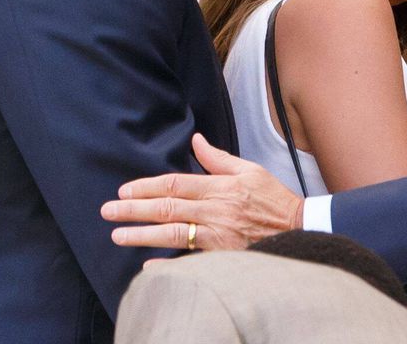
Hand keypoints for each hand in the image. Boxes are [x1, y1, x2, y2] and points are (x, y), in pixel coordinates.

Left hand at [100, 133, 303, 249]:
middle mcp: (216, 210)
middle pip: (167, 208)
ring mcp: (219, 235)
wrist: (299, 228)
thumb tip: (196, 140)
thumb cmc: (273, 198)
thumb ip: (218, 158)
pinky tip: (147, 266)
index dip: (147, 187)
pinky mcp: (223, 255)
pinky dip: (168, 264)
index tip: (124, 191)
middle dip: (134, 209)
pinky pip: (190, 260)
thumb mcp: (249, 170)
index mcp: (220, 186)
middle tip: (107, 211)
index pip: (175, 184)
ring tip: (117, 235)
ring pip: (174, 234)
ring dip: (142, 235)